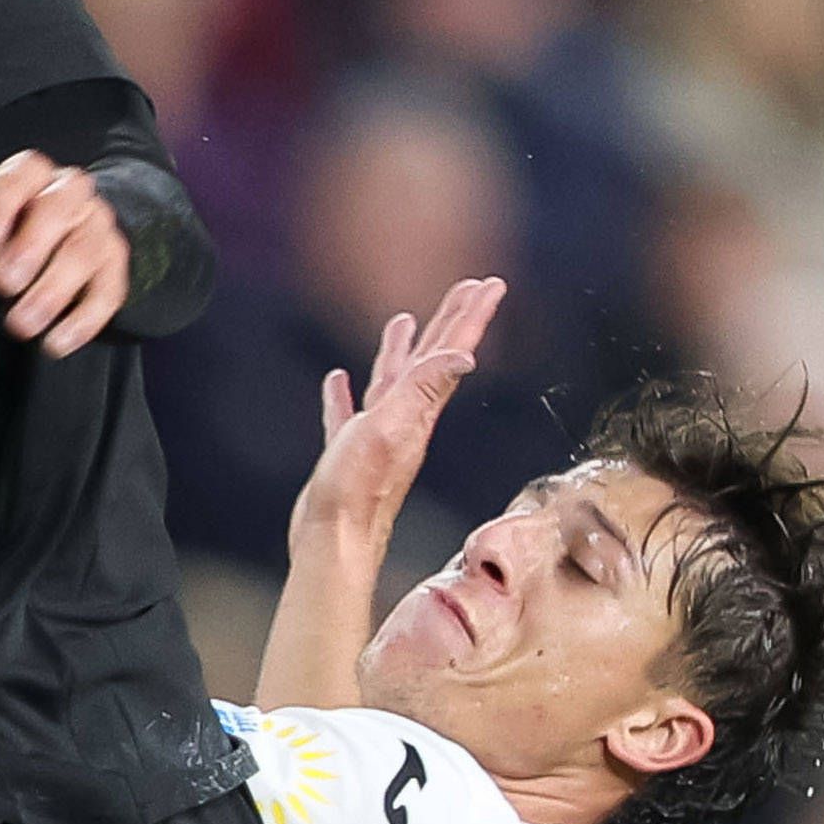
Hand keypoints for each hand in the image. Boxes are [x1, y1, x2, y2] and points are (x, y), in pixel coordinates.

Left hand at [0, 151, 130, 357]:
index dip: (2, 204)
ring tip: (20, 326)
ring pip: (85, 252)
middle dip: (30, 247)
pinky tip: (54, 345)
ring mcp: (97, 227)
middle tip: (2, 284)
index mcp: (31, 175)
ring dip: (52, 292)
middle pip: (59, 209)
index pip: (23, 173)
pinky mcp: (113, 267)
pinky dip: (83, 322)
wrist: (24, 263)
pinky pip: (109, 292)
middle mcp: (70, 194)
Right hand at [294, 278, 504, 562]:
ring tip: (404, 322)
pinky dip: (346, 395)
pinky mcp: (349, 454)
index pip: (451, 351)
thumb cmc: (358, 489)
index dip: (470, 316)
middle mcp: (404, 418)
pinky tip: (338, 382)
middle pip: (433, 359)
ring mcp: (377, 436)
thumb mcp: (391, 429)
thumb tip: (465, 355)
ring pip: (393, 381)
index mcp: (417, 408)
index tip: (490, 284)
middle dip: (451, 321)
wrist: (333, 540)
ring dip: (403, 350)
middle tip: (470, 289)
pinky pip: (351, 413)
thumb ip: (424, 390)